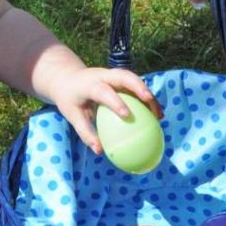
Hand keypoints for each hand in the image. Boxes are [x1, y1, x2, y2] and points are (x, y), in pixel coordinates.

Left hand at [45, 68, 161, 153]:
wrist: (66, 77)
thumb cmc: (69, 99)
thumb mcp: (72, 115)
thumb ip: (85, 132)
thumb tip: (100, 151)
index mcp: (89, 84)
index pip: (104, 91)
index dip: (116, 101)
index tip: (127, 115)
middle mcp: (103, 75)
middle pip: (124, 75)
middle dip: (139, 87)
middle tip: (151, 103)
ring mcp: (112, 74)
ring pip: (134, 79)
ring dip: (148, 94)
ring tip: (159, 115)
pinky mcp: (119, 77)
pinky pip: (135, 86)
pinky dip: (146, 98)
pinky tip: (155, 115)